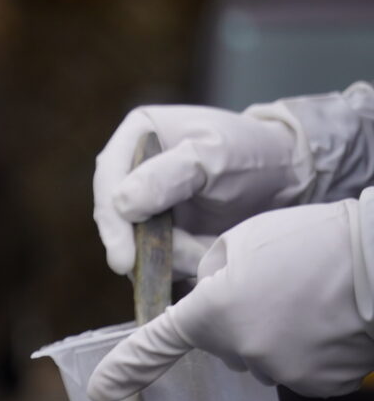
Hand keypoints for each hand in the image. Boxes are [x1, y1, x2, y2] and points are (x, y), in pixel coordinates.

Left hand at [87, 200, 373, 400]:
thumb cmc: (310, 241)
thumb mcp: (240, 242)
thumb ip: (210, 277)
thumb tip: (208, 302)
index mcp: (210, 311)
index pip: (157, 344)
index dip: (126, 368)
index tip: (100, 392)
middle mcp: (239, 350)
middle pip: (220, 341)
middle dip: (234, 316)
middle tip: (274, 283)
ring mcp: (279, 372)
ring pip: (258, 354)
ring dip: (271, 332)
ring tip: (307, 297)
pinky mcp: (316, 385)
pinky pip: (294, 367)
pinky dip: (304, 349)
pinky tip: (325, 320)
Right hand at [94, 105, 302, 275]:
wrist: (291, 178)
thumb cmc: (255, 154)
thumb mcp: (215, 156)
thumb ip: (168, 175)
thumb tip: (121, 204)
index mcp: (138, 136)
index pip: (108, 180)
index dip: (112, 222)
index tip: (124, 260)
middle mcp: (133, 168)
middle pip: (116, 218)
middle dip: (149, 246)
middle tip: (189, 259)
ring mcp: (146, 201)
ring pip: (135, 244)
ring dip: (172, 257)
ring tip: (212, 249)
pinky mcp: (160, 229)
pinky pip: (154, 256)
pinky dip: (180, 264)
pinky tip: (208, 254)